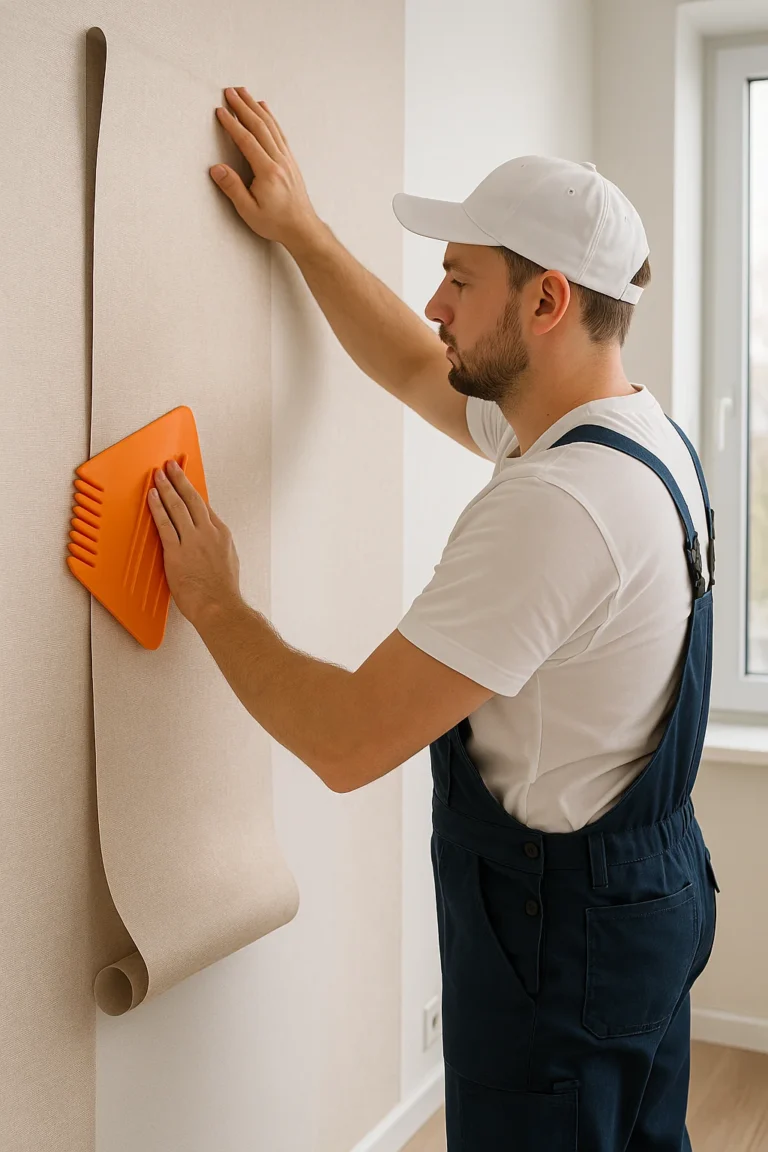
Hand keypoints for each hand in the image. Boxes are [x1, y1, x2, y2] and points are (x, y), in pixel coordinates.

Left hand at [148, 460, 241, 625]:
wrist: (219, 606)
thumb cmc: (223, 590)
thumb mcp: (228, 560)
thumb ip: (217, 545)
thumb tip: (208, 540)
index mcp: (222, 535)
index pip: (204, 507)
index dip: (193, 492)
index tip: (185, 482)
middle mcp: (208, 533)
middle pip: (192, 499)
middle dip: (180, 480)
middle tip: (170, 467)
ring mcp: (192, 541)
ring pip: (178, 506)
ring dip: (167, 487)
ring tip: (159, 475)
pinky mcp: (177, 552)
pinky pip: (165, 524)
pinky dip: (157, 507)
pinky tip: (152, 497)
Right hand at [210, 87, 319, 246]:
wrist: (302, 228)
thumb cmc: (275, 223)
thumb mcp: (249, 211)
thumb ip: (232, 188)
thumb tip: (216, 168)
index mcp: (268, 172)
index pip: (247, 141)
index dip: (232, 124)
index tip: (220, 110)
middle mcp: (279, 161)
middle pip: (260, 126)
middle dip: (243, 106)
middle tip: (229, 91)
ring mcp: (287, 159)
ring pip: (270, 126)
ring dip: (256, 107)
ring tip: (244, 92)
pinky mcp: (290, 161)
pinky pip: (279, 133)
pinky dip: (270, 118)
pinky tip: (264, 109)